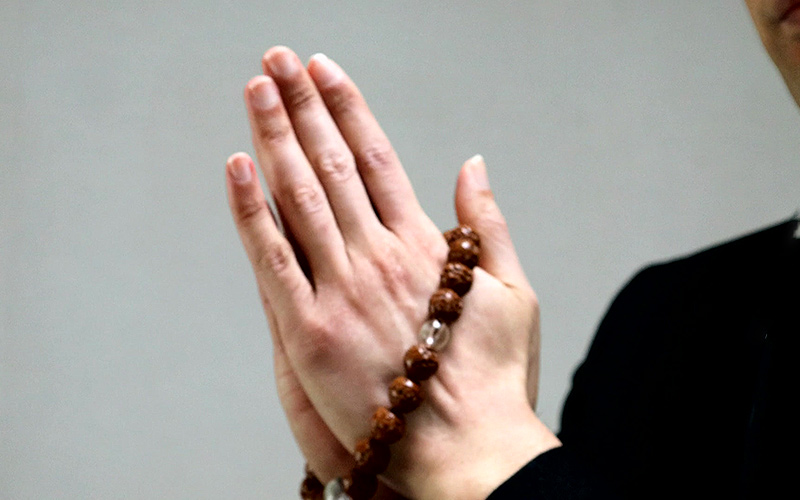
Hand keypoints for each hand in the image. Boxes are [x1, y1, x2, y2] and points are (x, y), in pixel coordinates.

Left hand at [226, 46, 559, 499]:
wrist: (468, 449)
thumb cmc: (495, 377)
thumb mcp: (515, 292)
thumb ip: (488, 224)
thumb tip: (474, 164)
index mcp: (425, 244)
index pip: (379, 158)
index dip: (348, 109)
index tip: (325, 71)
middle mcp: (380, 255)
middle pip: (332, 164)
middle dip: (303, 106)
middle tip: (277, 61)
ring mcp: (341, 290)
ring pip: (299, 196)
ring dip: (274, 136)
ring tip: (257, 89)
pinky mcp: (307, 331)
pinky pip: (271, 259)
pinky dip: (250, 210)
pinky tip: (236, 165)